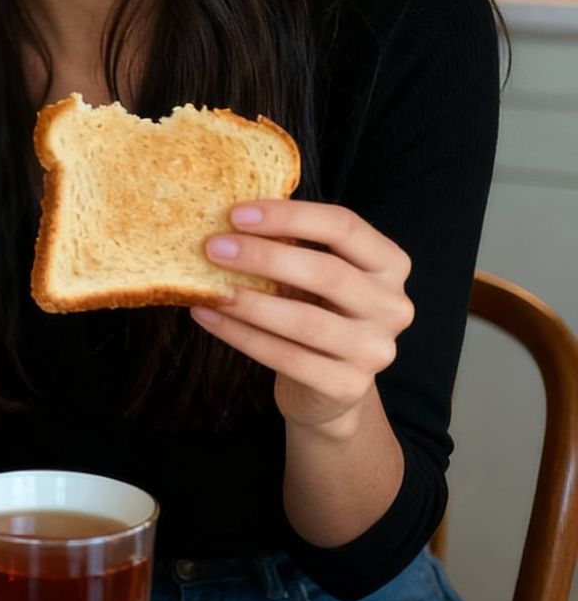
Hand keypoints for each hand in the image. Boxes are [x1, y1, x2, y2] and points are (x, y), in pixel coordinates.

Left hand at [192, 200, 413, 436]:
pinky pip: (287, 357)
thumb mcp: (311, 270)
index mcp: (388, 264)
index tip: (236, 214)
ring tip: (208, 288)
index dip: (289, 216)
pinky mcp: (348, 386)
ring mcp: (375, 350)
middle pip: (327, 273)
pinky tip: (208, 315)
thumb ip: (288, 242)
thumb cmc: (314, 308)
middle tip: (214, 248)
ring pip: (306, 320)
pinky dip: (241, 335)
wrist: (328, 386)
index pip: (344, 226)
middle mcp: (392, 306)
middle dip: (264, 257)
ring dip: (249, 301)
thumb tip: (230, 217)